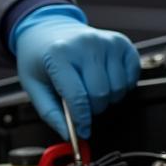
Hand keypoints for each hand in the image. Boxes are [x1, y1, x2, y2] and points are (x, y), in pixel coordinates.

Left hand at [12, 7, 139, 138]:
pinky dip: (122, 86)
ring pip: (118, 88)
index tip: (82, 131)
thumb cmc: (41, 59)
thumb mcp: (34, 85)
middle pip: (101, 94)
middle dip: (93, 109)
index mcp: (59, 54)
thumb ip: (50, 113)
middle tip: (82, 105)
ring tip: (91, 89)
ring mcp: (106, 41)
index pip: (77, 97)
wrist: (48, 30)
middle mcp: (85, 44)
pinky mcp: (121, 42)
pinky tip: (105, 79)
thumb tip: (68, 135)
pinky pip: (132, 76)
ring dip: (107, 98)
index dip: (81, 120)